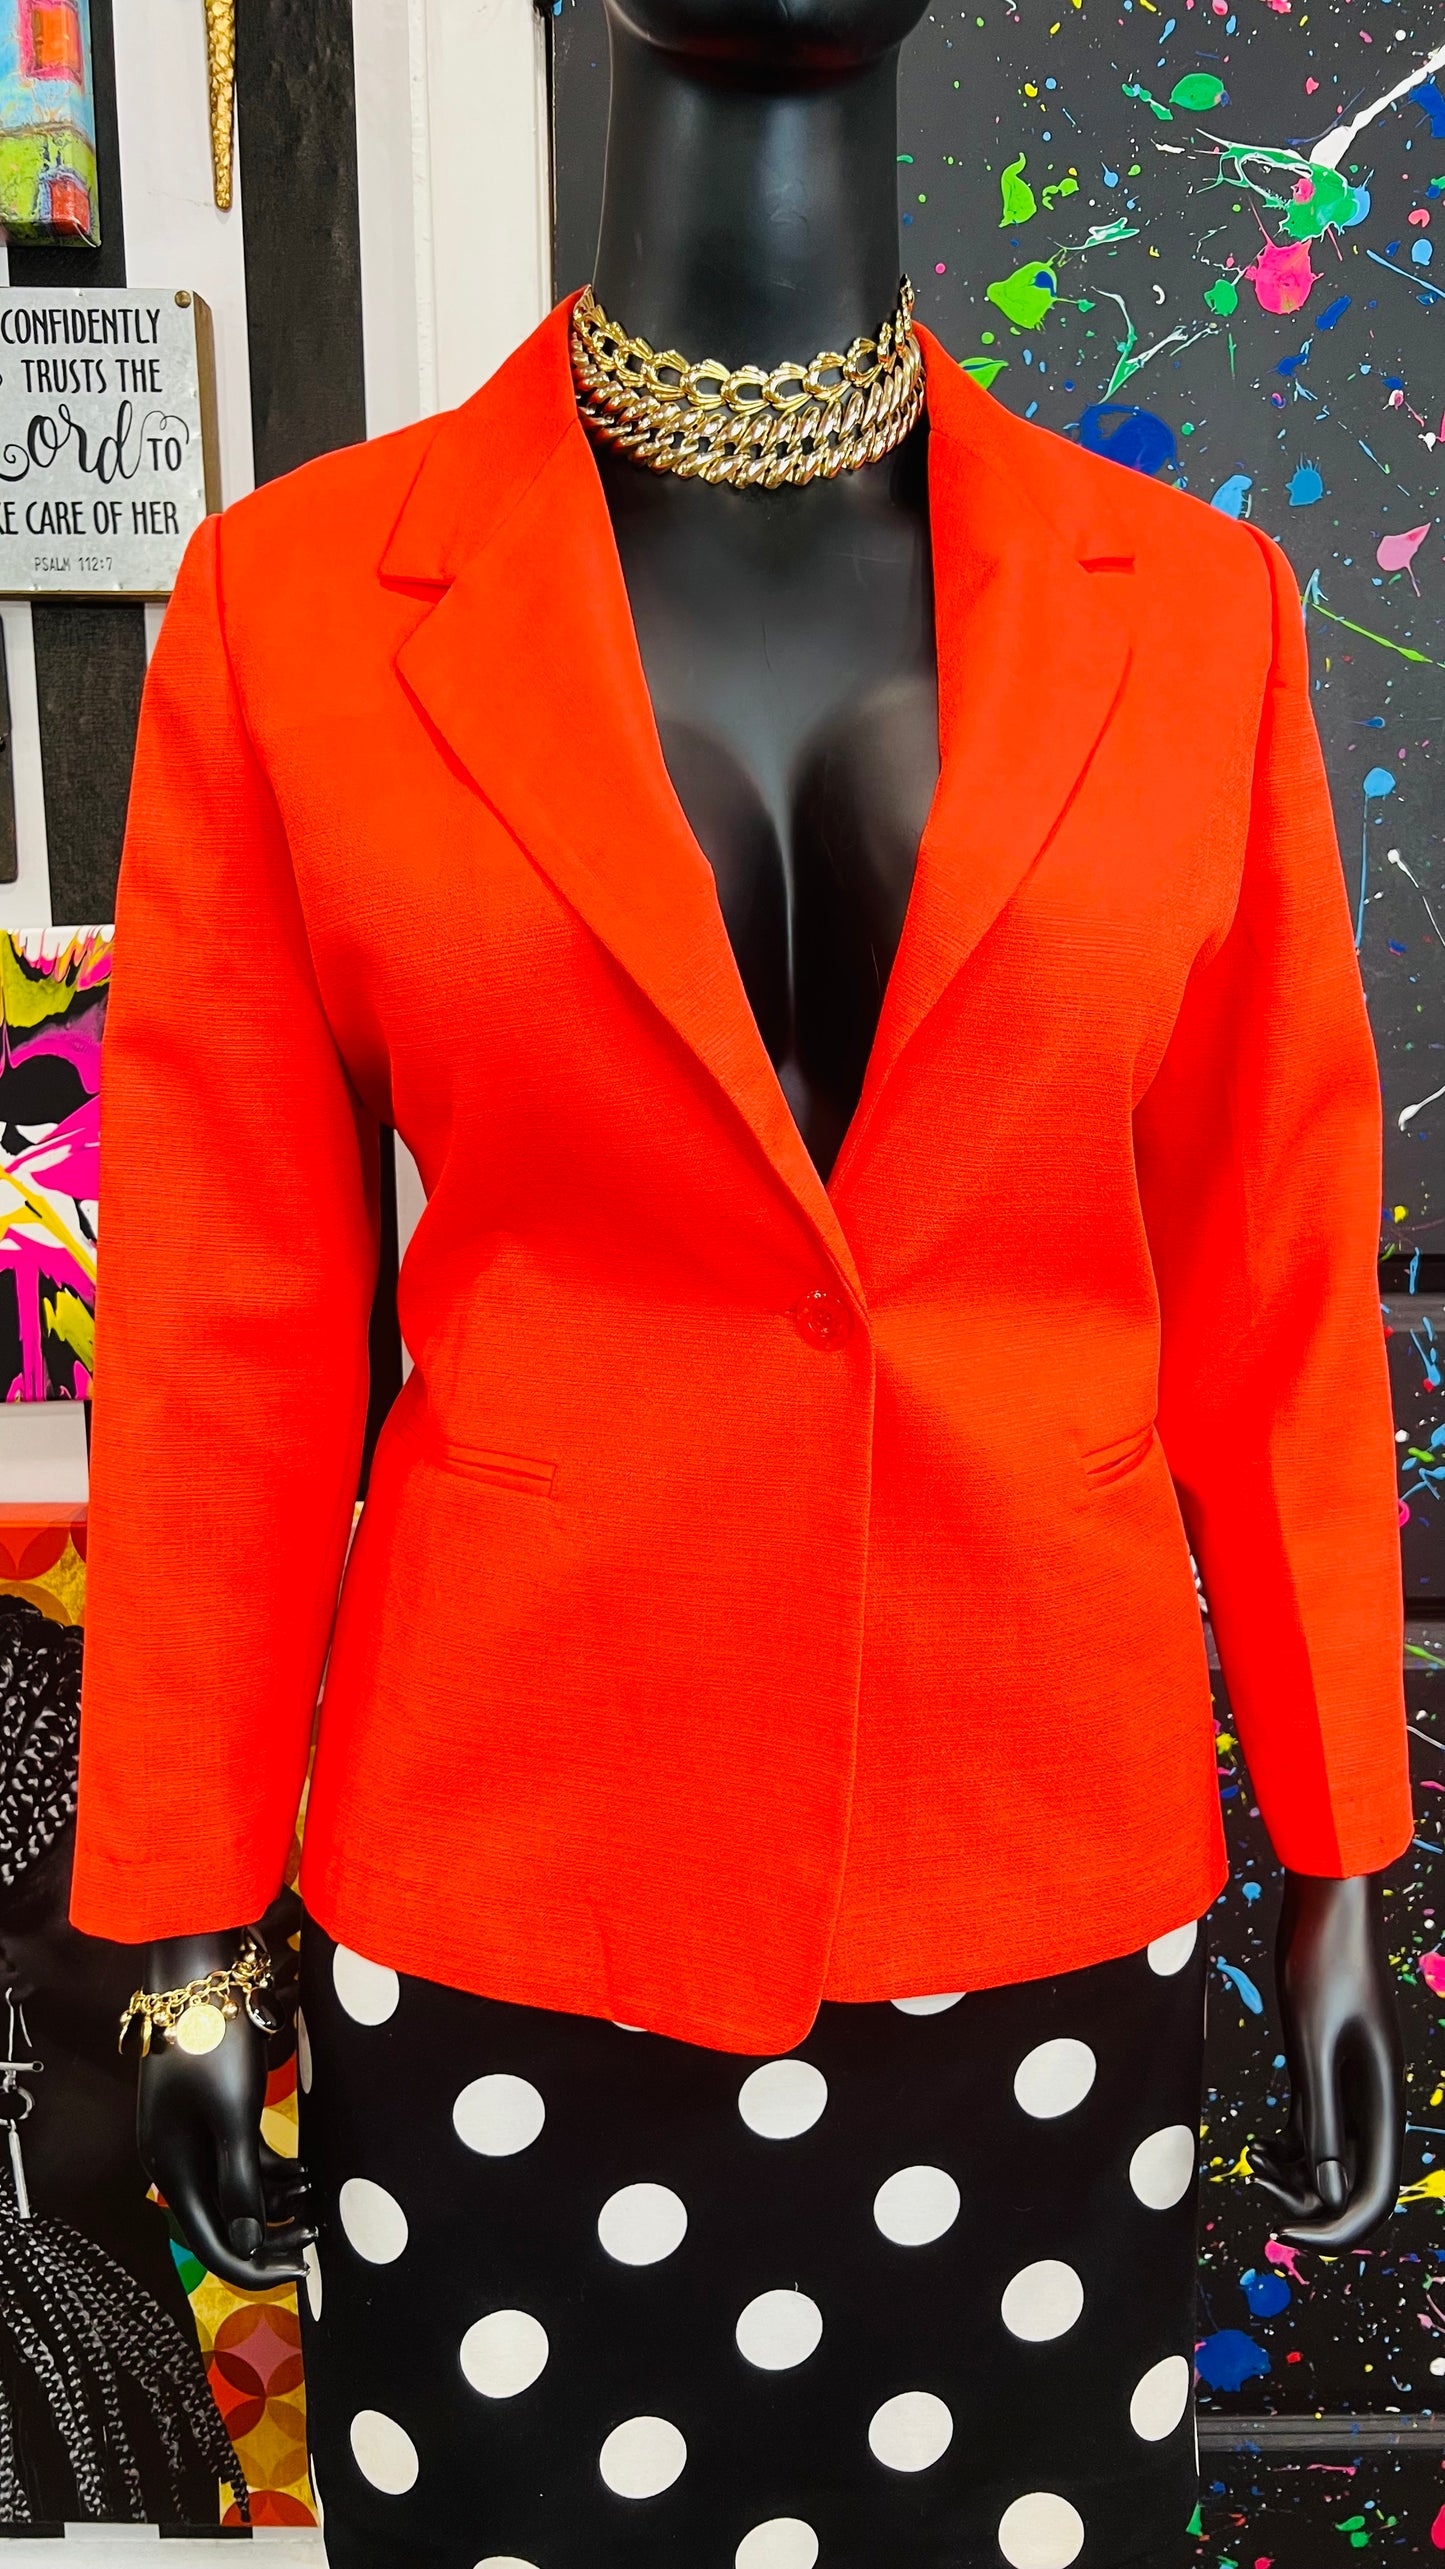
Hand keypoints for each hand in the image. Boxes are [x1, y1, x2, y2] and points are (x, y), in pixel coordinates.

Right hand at [135, 1919, 313, 2290]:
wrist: (200, 1972)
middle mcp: (174, 2160)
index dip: (256, 2265)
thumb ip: (241, 2181)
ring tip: (320, 2200)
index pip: (210, 2241)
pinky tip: (307, 2172)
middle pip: (222, 2220)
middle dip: (272, 2235)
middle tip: (319, 2241)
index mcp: (169, 2167)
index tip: (304, 2269)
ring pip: (235, 2190)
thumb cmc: (216, 2042)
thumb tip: (250, 2242)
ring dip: (277, 2201)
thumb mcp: (235, 2115)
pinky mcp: (210, 2115)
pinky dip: (271, 2171)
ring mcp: (191, 2137)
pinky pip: (239, 2160)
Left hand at [1251, 1869, 1402, 2249]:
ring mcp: (1351, 2086)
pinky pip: (1316, 2131)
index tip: (1283, 2235)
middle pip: (1352, 2186)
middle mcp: (1373, 2102)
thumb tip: (1330, 2195)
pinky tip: (1256, 2144)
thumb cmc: (1322, 1960)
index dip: (1333, 2229)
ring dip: (1293, 2176)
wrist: (1324, 1900)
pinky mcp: (1327, 2068)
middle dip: (1305, 2202)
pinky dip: (1289, 2147)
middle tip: (1254, 2176)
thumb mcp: (1313, 2042)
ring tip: (1249, 2158)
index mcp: (1381, 2102)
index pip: (1372, 2195)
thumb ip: (1323, 2117)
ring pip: (1331, 2161)